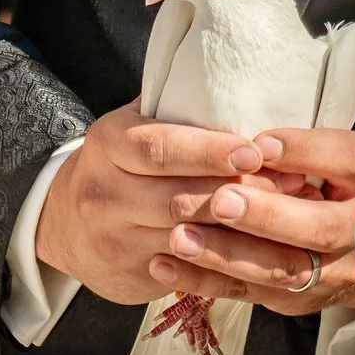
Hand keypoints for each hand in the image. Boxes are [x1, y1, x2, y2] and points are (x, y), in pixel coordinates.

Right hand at [31, 105, 291, 306]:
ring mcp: (114, 239)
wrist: (62, 223)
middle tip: (293, 183)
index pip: (160, 147)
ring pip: (188, 238)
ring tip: (291, 214)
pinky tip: (268, 251)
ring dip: (243, 229)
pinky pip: (189, 270)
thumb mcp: (134, 125)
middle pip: (178, 197)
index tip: (253, 152)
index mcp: (109, 144)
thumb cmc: (120, 162)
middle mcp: (104, 193)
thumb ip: (174, 106)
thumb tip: (240, 79)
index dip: (209, 152)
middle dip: (239, 192)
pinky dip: (231, 261)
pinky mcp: (130, 275)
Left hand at [152, 127, 354, 316]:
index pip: (347, 159)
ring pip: (282, 270)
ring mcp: (332, 273)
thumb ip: (293, 147)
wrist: (350, 245)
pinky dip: (204, 280)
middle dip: (267, 215)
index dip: (306, 151)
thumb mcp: (322, 152)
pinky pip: (248, 294)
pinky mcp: (296, 300)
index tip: (260, 144)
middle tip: (220, 200)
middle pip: (321, 228)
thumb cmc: (323, 179)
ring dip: (227, 254)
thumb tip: (242, 138)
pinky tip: (166, 265)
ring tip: (181, 236)